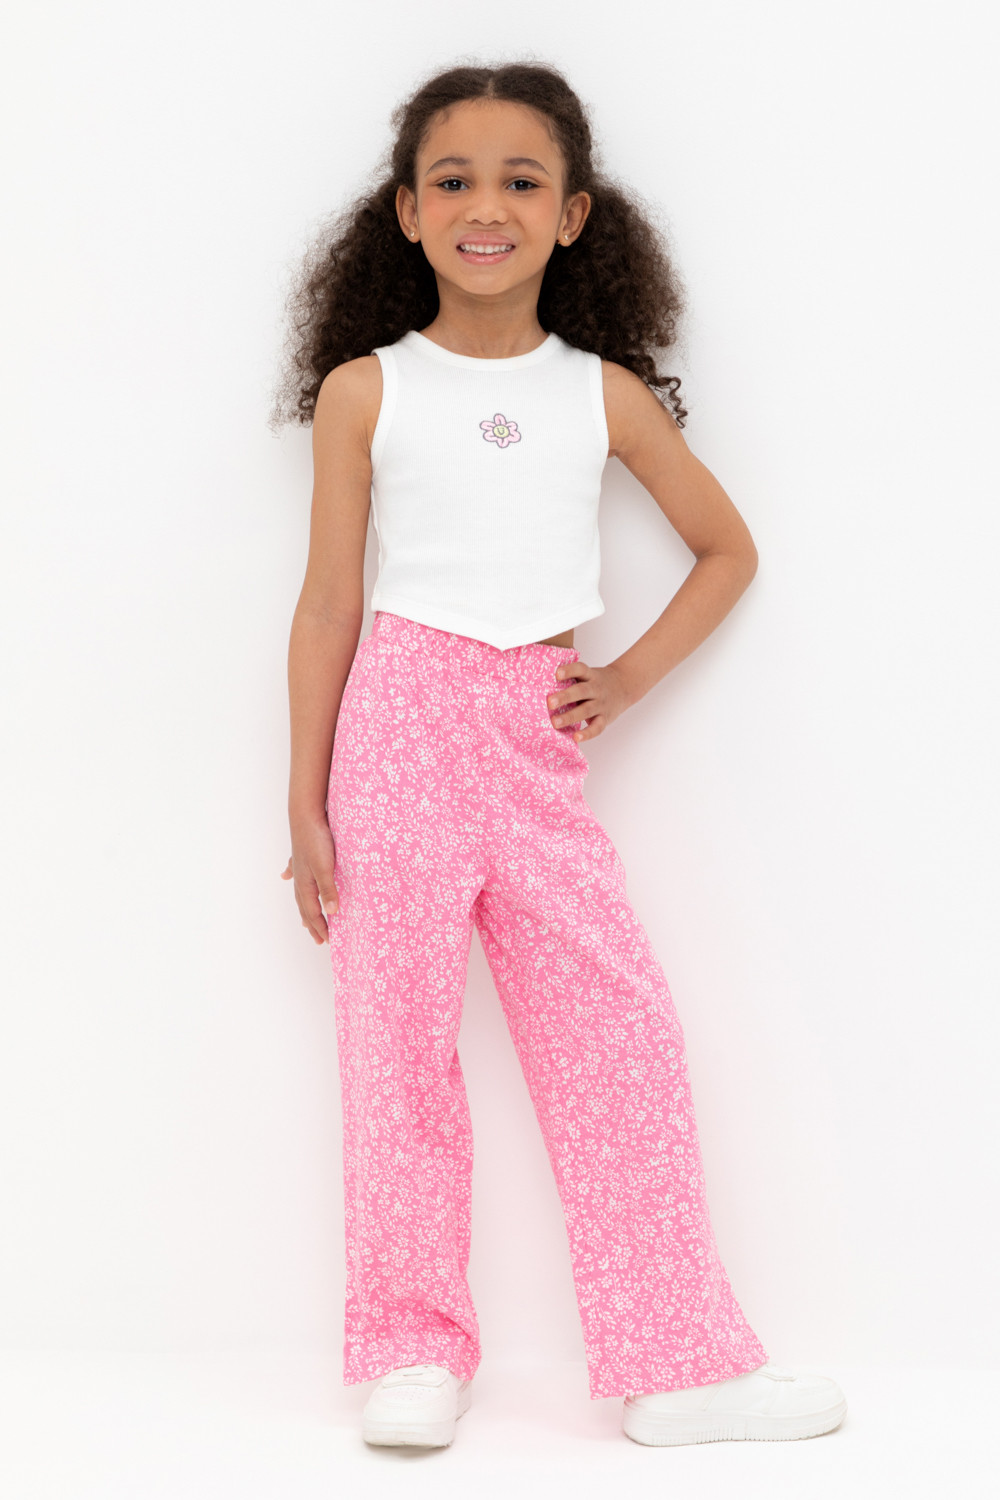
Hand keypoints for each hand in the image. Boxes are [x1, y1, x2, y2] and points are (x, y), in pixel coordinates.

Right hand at [281, 816, 338, 944]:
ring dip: (305, 907)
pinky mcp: (302, 854)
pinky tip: (286, 874)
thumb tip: (331, 913)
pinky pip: (297, 872)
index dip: (320, 927)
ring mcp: (299, 866)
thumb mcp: (325, 868)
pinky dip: (293, 877)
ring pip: (301, 893)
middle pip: (305, 907)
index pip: (313, 912)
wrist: (305, 815)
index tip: (327, 941)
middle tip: (318, 939)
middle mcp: (300, 878)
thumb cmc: (316, 840)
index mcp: (306, 884)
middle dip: (312, 923)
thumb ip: (328, 890)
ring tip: (305, 918)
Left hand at [547, 659, 630, 744]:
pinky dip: (587, 733)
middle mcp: (596, 688)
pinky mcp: (605, 718)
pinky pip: (597, 727)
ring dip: (570, 716)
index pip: (580, 669)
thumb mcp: (587, 675)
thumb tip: (540, 683)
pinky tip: (576, 737)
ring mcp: (601, 704)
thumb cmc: (596, 681)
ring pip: (586, 710)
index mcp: (590, 675)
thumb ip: (571, 678)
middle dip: (565, 697)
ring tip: (555, 722)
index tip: (556, 674)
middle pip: (581, 691)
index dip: (569, 670)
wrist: (624, 685)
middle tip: (549, 702)